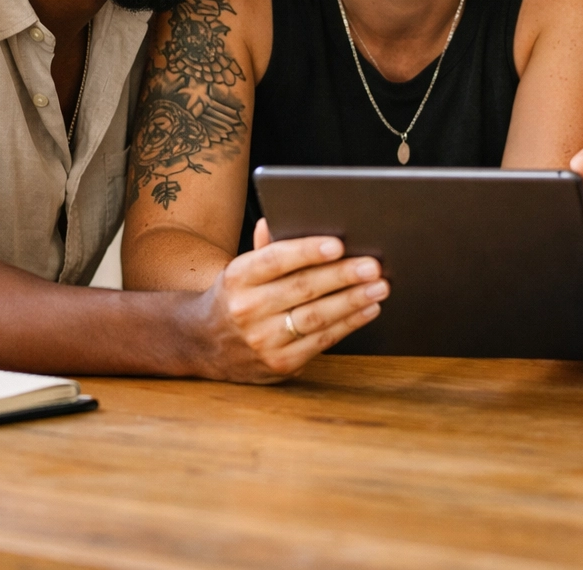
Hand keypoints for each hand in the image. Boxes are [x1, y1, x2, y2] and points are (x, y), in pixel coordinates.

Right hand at [191, 219, 388, 382]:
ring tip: (379, 287)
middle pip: (302, 289)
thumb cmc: (237, 296)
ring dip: (352, 301)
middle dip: (342, 276)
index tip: (337, 244)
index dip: (307, 251)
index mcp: (238, 277)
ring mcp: (262, 340)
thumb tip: (280, 218)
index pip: (275, 260)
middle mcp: (247, 309)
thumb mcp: (242, 269)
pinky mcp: (279, 364)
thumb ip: (266, 247)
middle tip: (373, 266)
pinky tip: (368, 310)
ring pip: (315, 318)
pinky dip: (348, 324)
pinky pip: (321, 342)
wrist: (204, 344)